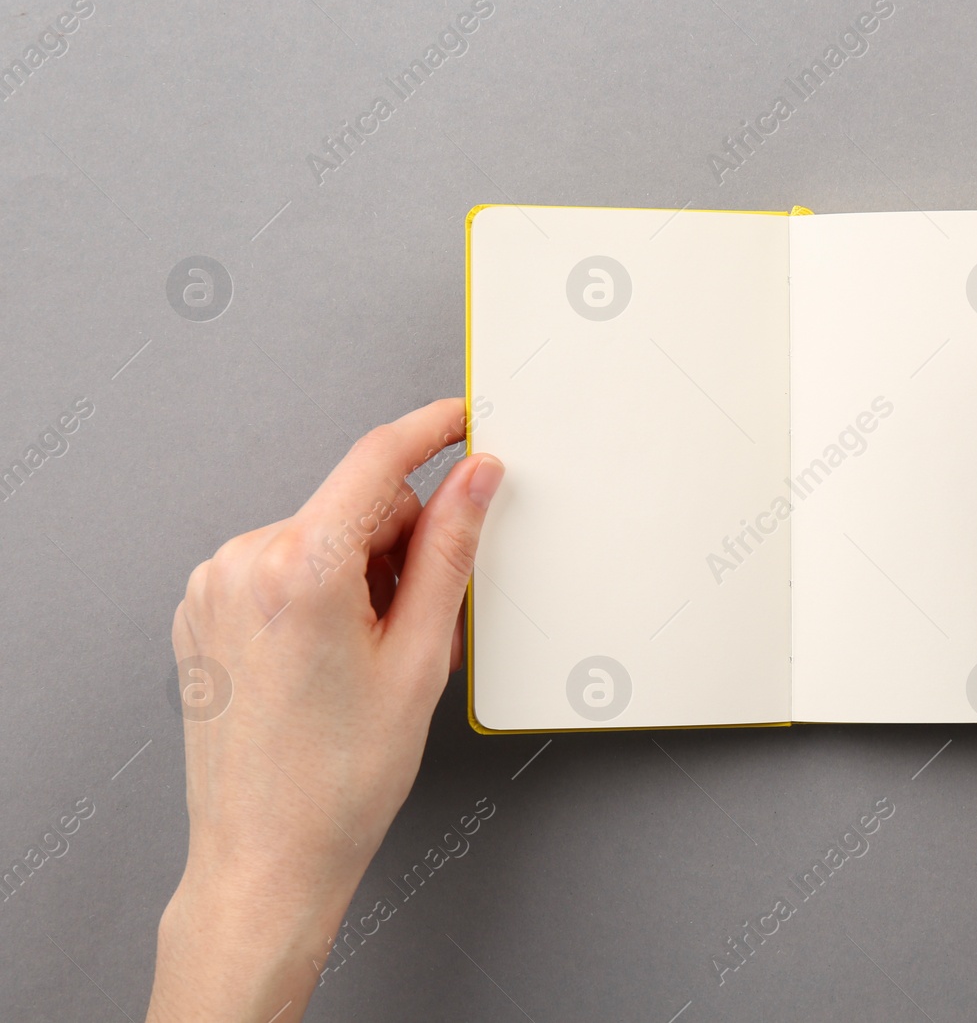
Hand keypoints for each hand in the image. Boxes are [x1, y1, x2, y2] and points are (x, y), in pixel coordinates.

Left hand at [148, 399, 502, 1022]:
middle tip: (414, 626)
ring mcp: (211, 586)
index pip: (378, 461)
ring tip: (365, 657)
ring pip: (318, 534)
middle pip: (352, 505)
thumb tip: (476, 479)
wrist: (266, 856)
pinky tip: (328, 655)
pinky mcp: (200, 609)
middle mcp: (243, 562)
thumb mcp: (421, 656)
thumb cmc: (340, 779)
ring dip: (358, 572)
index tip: (464, 419)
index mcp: (301, 568)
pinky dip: (317, 589)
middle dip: (398, 544)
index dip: (431, 431)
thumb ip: (451, 550)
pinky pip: (279, 564)